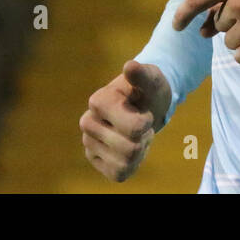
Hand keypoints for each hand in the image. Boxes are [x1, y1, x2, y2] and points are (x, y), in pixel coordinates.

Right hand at [80, 60, 171, 181]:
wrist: (144, 103)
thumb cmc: (147, 90)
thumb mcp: (151, 79)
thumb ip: (142, 75)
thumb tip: (130, 66)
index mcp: (98, 101)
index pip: (134, 128)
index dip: (146, 122)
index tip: (143, 111)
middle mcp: (88, 123)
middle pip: (130, 149)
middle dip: (144, 138)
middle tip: (142, 124)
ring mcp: (89, 143)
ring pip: (125, 163)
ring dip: (139, 151)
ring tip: (137, 135)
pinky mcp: (95, 160)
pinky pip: (119, 174)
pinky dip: (132, 164)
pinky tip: (131, 148)